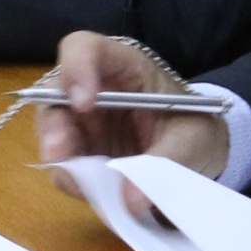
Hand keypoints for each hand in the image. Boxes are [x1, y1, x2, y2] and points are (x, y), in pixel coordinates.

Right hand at [35, 30, 228, 215]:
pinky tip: (98, 194)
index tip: (83, 104)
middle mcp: (92, 89)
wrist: (198, 157)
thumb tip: (128, 201)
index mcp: (124, 67)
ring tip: (88, 188)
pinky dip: (75, 183)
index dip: (76, 69)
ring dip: (62, 162)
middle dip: (53, 127)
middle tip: (59, 157)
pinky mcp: (80, 153)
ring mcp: (82, 122)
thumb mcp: (194, 141)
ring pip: (52, 135)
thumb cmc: (197, 131)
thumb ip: (164, 164)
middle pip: (54, 95)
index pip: (84, 48)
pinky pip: (63, 166)